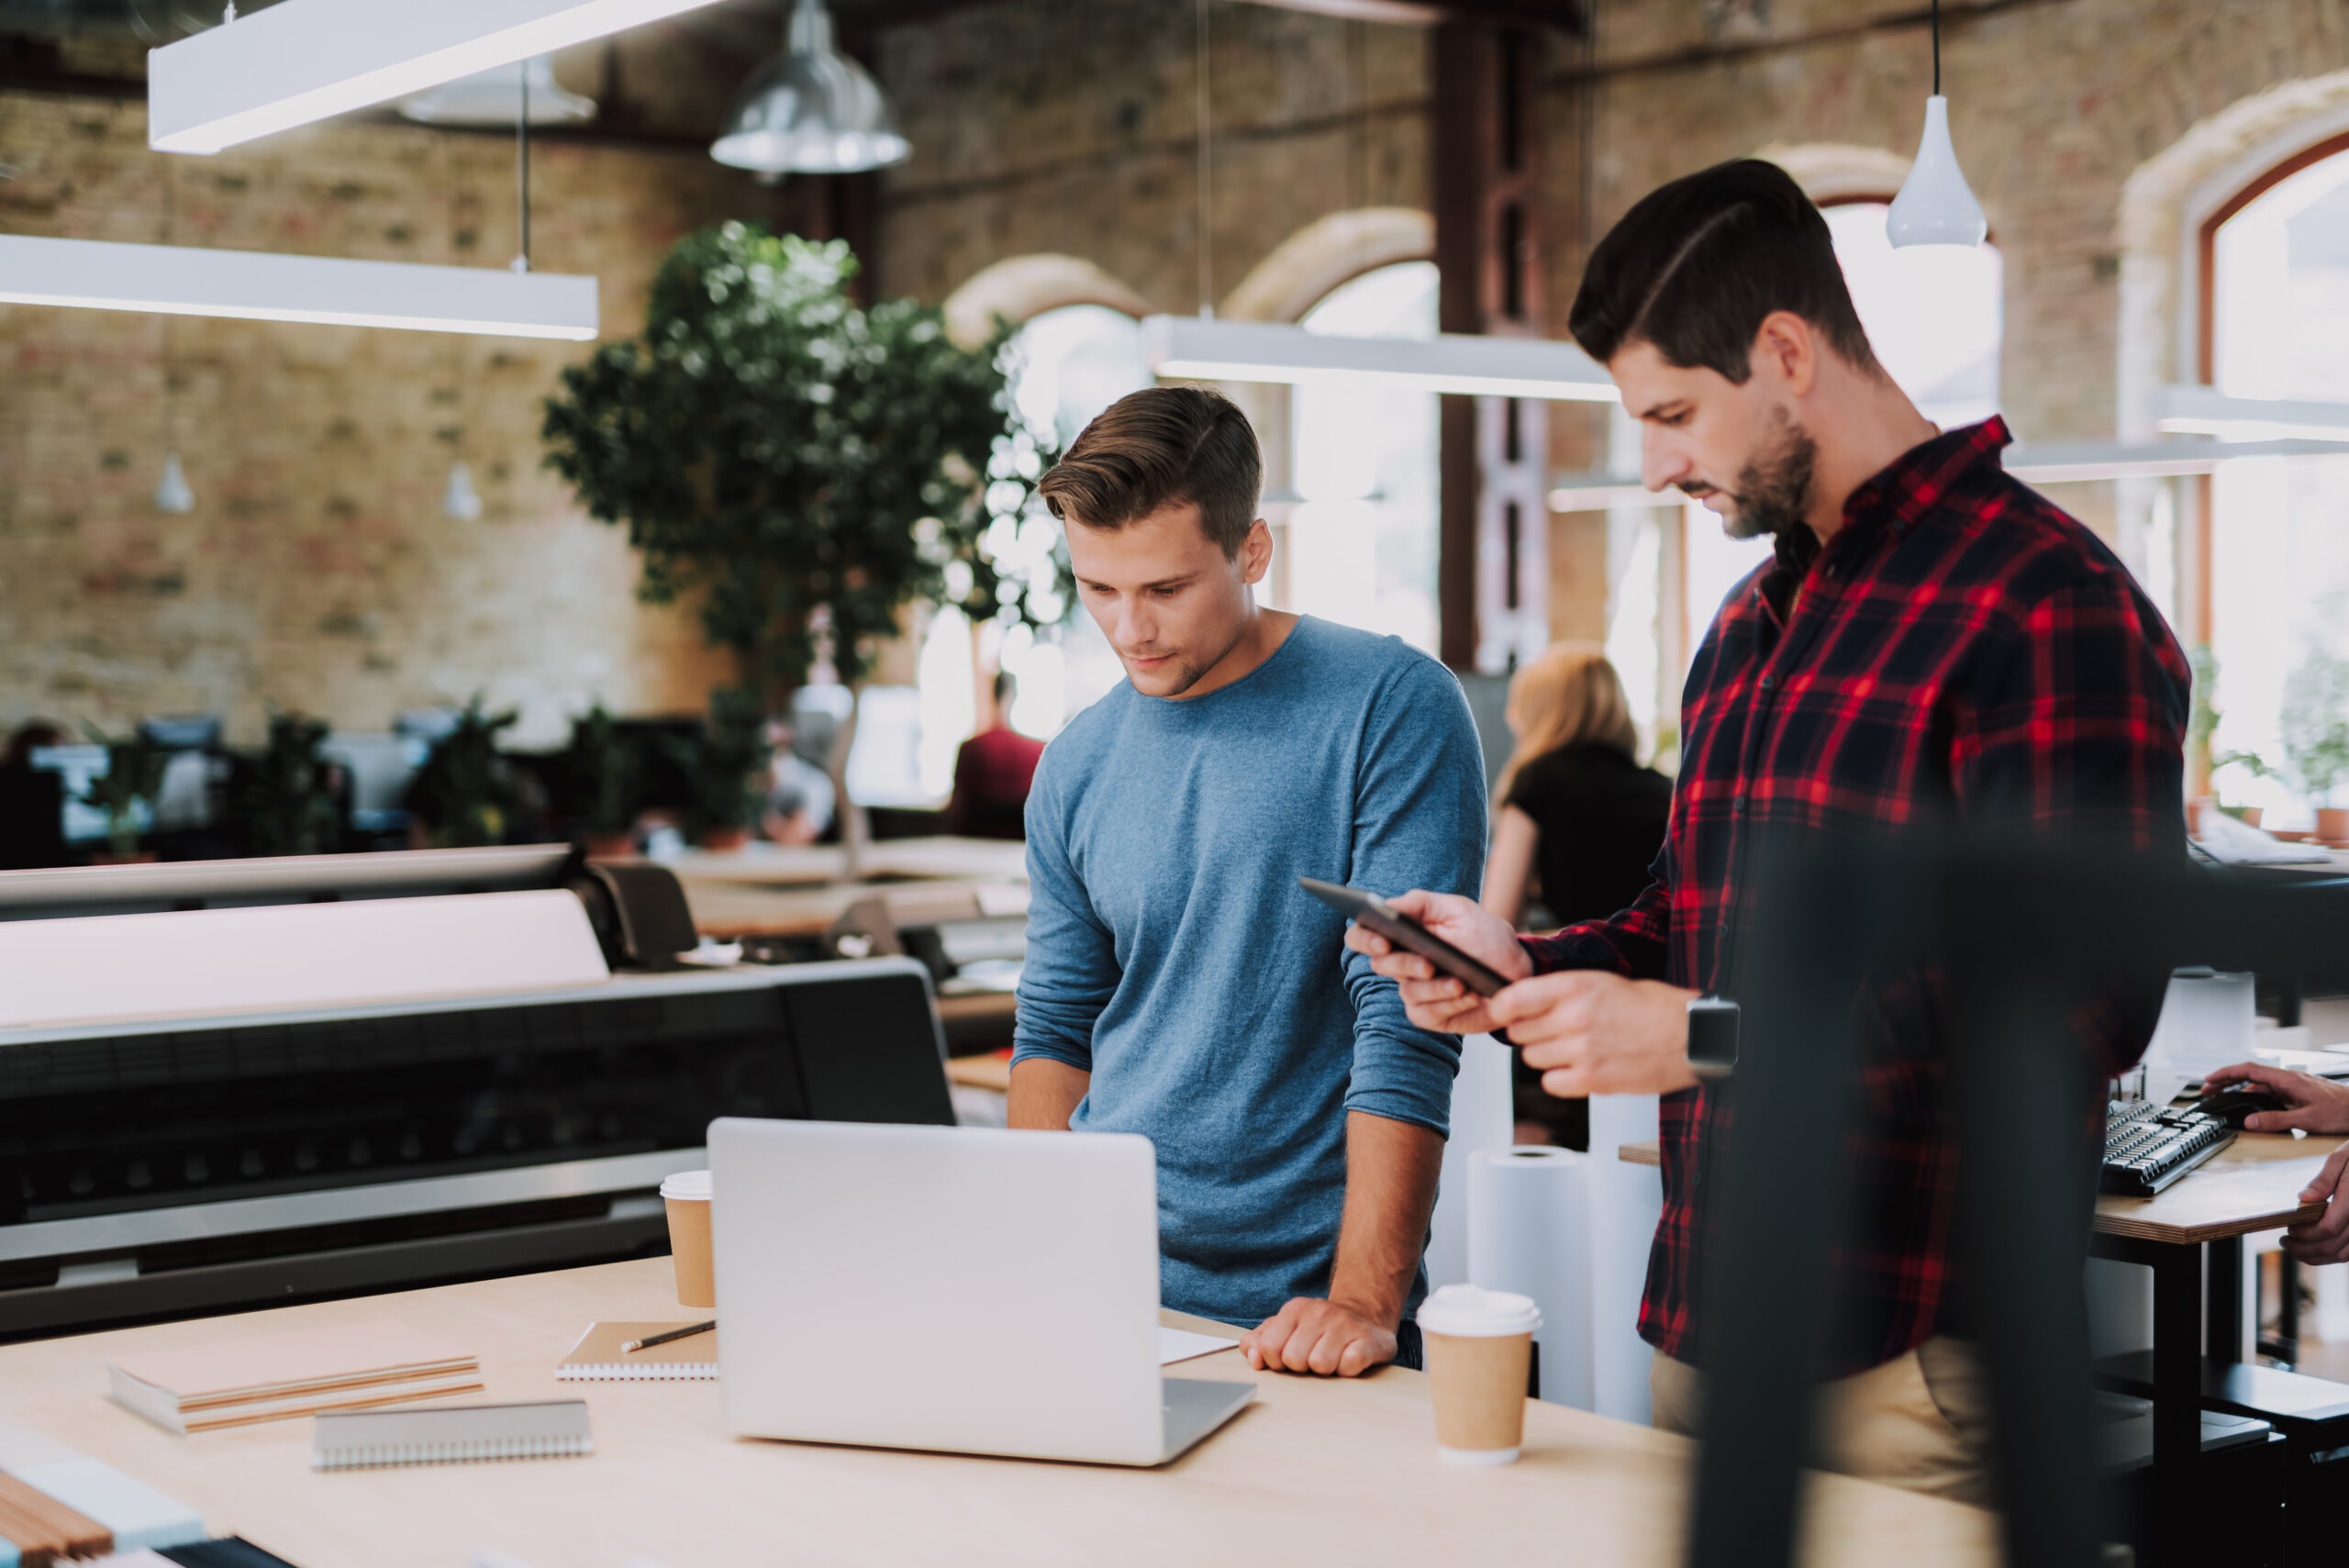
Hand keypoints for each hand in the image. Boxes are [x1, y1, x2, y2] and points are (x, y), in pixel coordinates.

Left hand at [1240, 1297, 1396, 1377]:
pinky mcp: (1368, 1341)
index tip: (1288, 1357)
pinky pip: (1348, 1367)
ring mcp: (1345, 1324)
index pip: (1269, 1347)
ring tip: (1332, 1357)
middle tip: (1313, 1356)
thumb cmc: (1319, 1329)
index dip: (1276, 1361)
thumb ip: (1260, 1341)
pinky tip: (1348, 1359)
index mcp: (1294, 1309)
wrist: (1364, 1316)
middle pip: (1293, 1359)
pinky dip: (1347, 1370)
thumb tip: (1253, 1359)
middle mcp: (1319, 1312)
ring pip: (1321, 1365)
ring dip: (1325, 1370)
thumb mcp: (1285, 1328)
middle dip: (1301, 1366)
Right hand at [1342, 890, 1531, 1036]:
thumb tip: (1387, 905)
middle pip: (1380, 965)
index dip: (1363, 938)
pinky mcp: (1431, 1015)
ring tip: (1461, 982)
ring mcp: (1415, 991)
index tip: (1382, 941)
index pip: (1363, 935)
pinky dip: (1449, 1004)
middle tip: (1428, 965)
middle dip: (1403, 965)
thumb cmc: (1486, 938)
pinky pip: (1426, 1013)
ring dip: (1436, 988)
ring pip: (1408, 991)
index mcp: (1403, 935)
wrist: (1517, 972)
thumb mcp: (1459, 911)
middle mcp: (1403, 964)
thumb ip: (1422, 903)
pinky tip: (1470, 995)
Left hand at [1490, 972, 1701, 1097]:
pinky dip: (1560, 1079)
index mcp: (1574, 987)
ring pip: (1532, 1058)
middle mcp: (1573, 1017)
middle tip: (1552, 1031)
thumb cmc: (1652, 1007)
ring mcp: (1580, 1050)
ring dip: (1546, 1056)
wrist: (1688, 1036)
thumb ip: (1562, 991)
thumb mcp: (1602, 981)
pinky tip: (1578, 1068)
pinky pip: (1550, 1083)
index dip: (1501, 1008)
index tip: (1500, 1013)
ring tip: (1573, 1049)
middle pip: (1519, 1032)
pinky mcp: (1591, 1079)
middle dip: (1530, 1032)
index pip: (1513, 999)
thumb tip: (1525, 1001)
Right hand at [2201, 1062, 2348, 1134]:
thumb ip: (2276, 1120)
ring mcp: (2292, 1084)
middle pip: (2249, 1074)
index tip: (2209, 1079)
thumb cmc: (2342, 1110)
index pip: (2248, 1070)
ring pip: (2259, 1082)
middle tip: (2207, 1089)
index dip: (2225, 1073)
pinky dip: (2253, 1093)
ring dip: (2239, 1087)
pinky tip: (2251, 1102)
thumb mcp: (2307, 1119)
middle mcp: (2288, 1078)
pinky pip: (2269, 1089)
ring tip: (2223, 1095)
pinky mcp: (2297, 1092)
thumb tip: (2250, 1121)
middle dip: (2225, 1080)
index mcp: (2287, 1079)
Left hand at [2286, 1141, 2348, 1264]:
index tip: (2288, 1228)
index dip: (2304, 1233)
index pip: (2328, 1227)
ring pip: (2342, 1255)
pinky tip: (2315, 1248)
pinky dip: (2332, 1256)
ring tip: (2296, 1249)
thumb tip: (2304, 1198)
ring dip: (2316, 1257)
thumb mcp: (2342, 1158)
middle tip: (2285, 1241)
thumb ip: (2324, 1179)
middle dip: (2304, 1248)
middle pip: (2332, 1246)